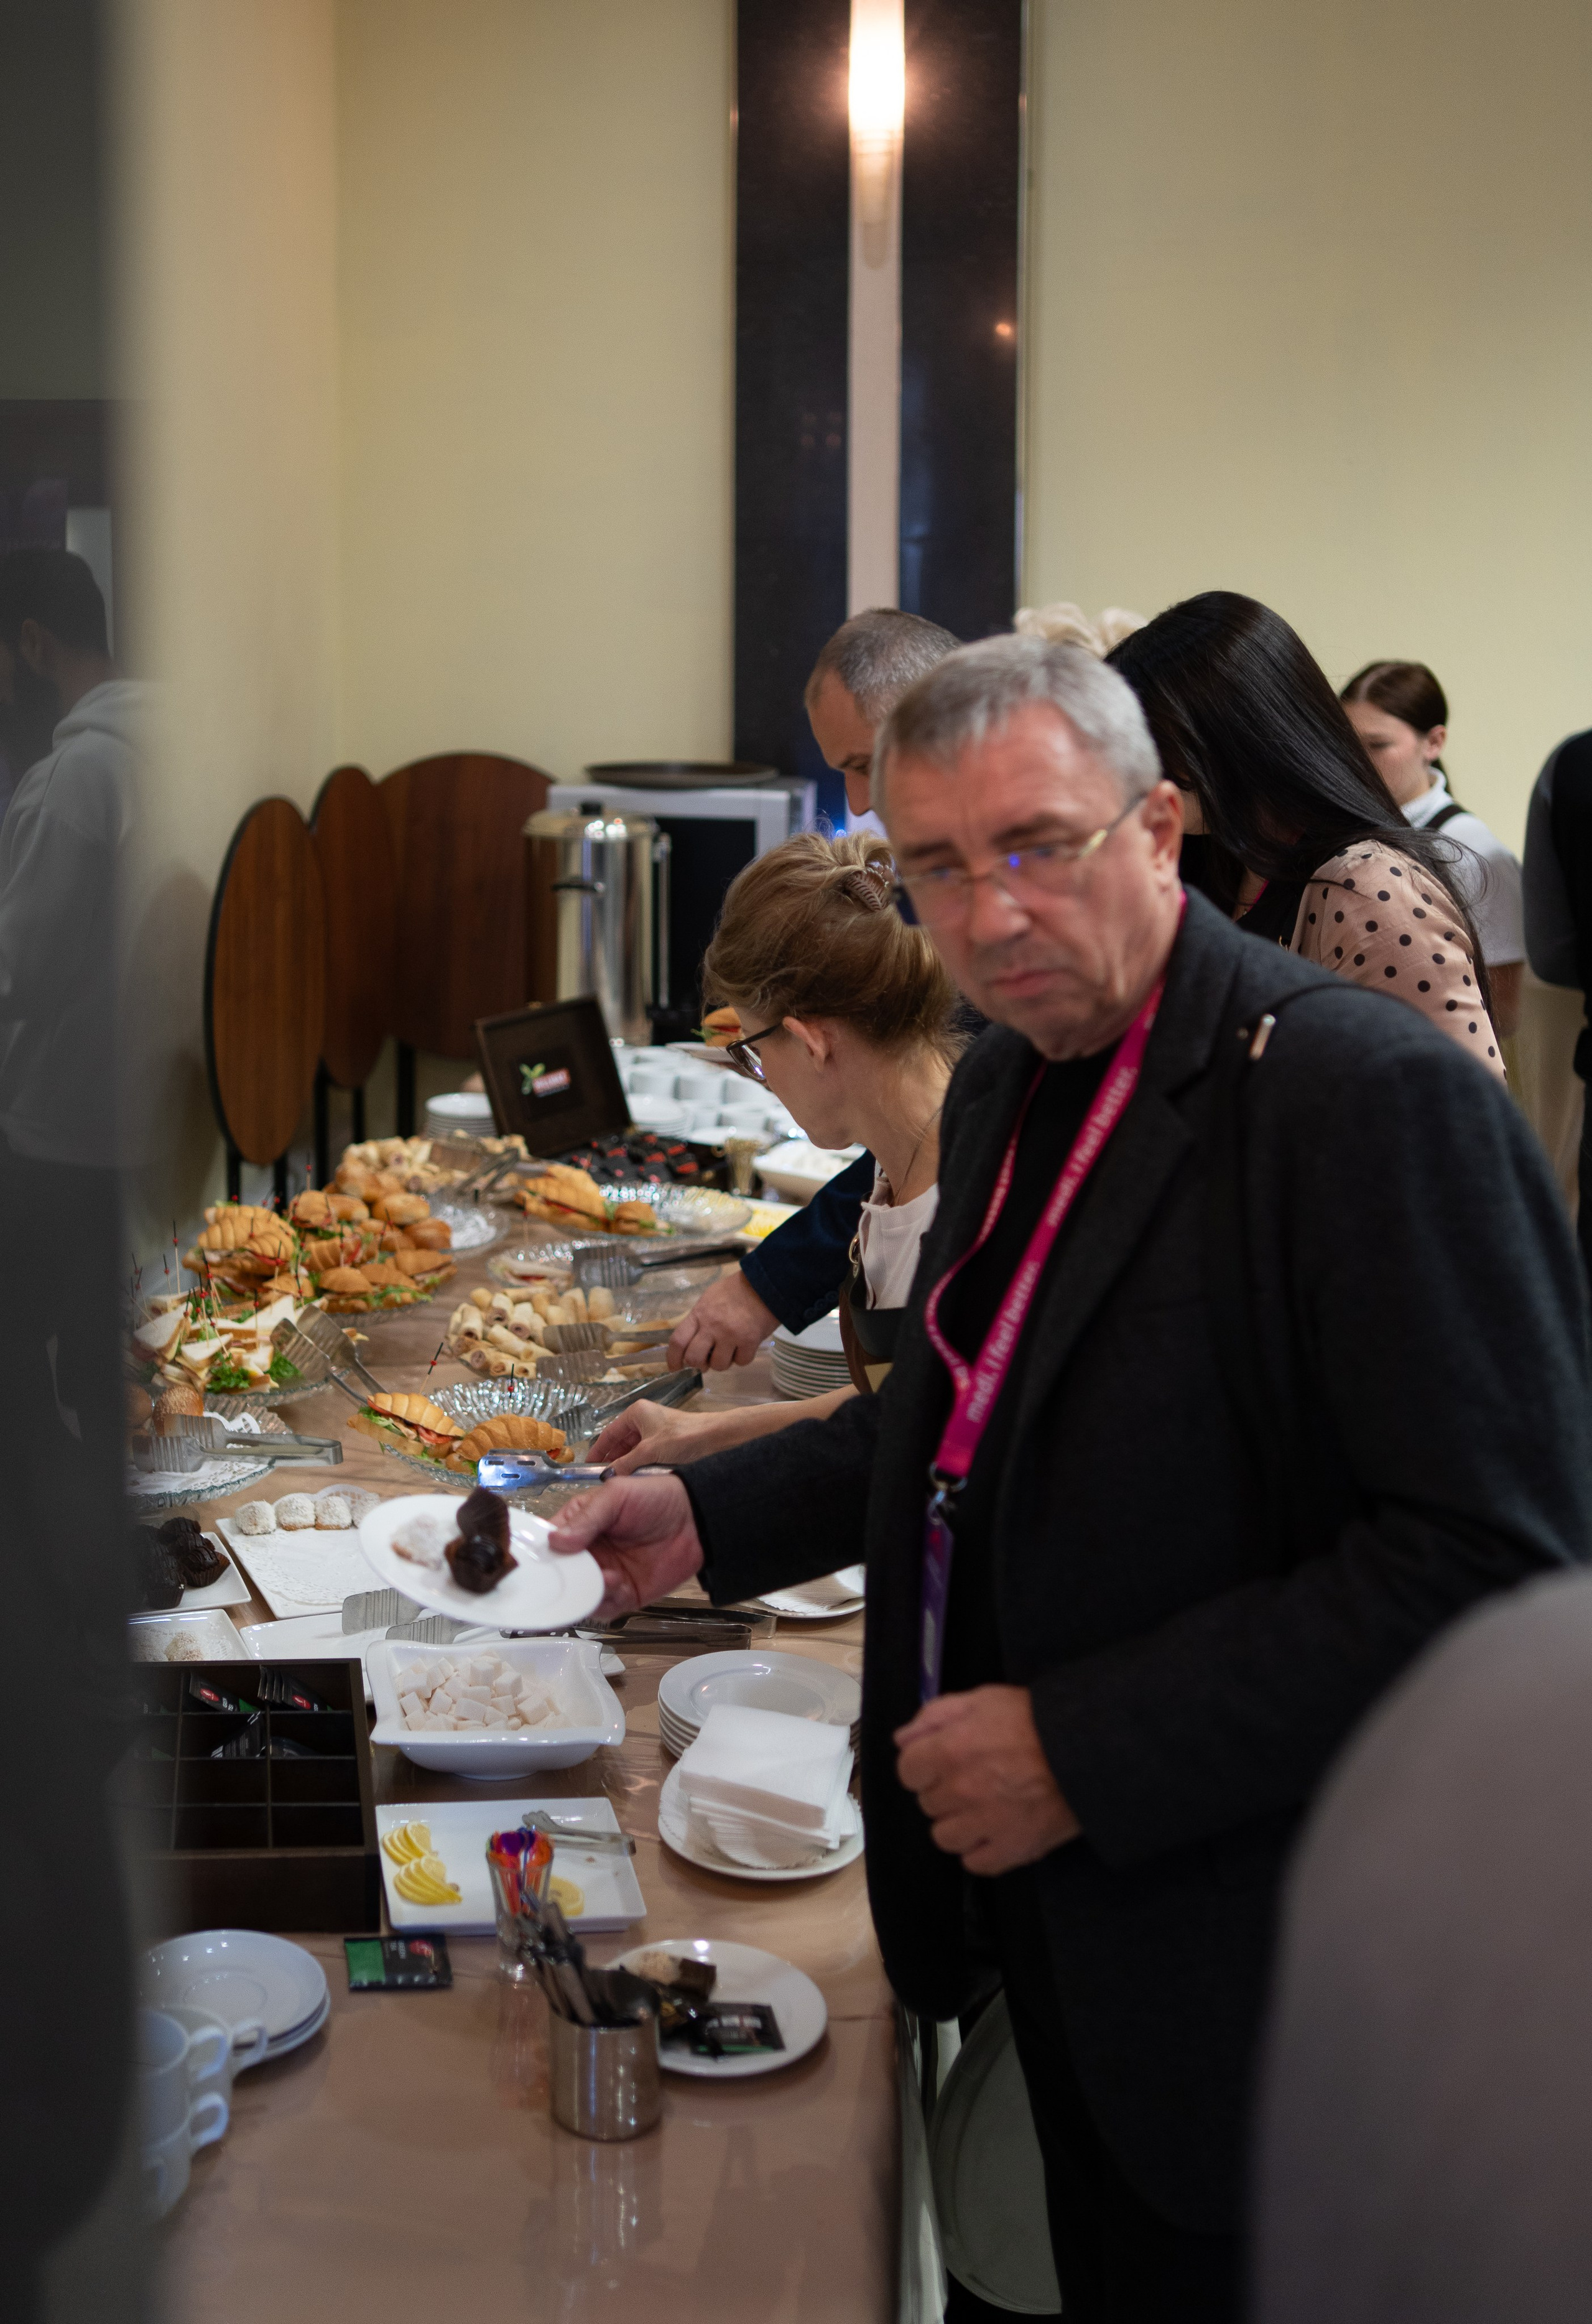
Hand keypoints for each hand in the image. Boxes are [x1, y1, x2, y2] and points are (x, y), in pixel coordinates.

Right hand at [546, 1473, 703, 1615]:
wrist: (697, 1519)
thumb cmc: (655, 1498)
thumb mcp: (616, 1497)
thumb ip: (586, 1519)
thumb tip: (555, 1542)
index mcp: (578, 1525)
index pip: (547, 1544)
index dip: (538, 1555)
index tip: (532, 1565)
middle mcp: (587, 1554)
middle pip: (559, 1576)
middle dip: (560, 1580)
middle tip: (567, 1579)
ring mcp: (605, 1575)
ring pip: (579, 1596)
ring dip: (586, 1592)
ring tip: (606, 1577)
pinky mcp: (625, 1594)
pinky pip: (605, 1608)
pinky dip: (606, 1602)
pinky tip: (619, 1585)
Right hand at [588, 1399, 743, 1474]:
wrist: (718, 1439)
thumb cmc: (685, 1437)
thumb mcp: (650, 1451)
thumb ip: (626, 1463)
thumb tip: (607, 1476)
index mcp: (637, 1413)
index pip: (609, 1433)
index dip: (597, 1450)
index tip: (588, 1466)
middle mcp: (645, 1420)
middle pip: (620, 1442)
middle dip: (612, 1460)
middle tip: (602, 1479)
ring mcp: (656, 1432)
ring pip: (633, 1451)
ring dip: (626, 1465)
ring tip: (618, 1482)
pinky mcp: (666, 1444)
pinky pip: (646, 1456)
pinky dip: (640, 1467)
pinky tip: (636, 1480)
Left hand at [668, 1270, 777, 1371]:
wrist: (766, 1283)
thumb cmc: (736, 1290)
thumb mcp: (710, 1299)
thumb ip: (699, 1320)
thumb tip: (692, 1343)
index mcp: (699, 1314)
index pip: (678, 1341)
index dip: (672, 1359)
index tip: (675, 1367)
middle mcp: (712, 1326)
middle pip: (694, 1358)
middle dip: (698, 1365)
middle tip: (706, 1361)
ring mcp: (731, 1335)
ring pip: (718, 1365)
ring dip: (723, 1362)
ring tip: (730, 1350)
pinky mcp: (750, 1341)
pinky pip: (741, 1362)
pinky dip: (742, 1358)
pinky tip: (745, 1346)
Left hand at [894, 1686, 1079, 1875]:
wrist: (1088, 1750)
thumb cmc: (1035, 1719)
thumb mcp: (983, 1699)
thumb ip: (935, 1715)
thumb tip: (902, 1739)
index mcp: (950, 1750)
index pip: (907, 1771)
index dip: (923, 1765)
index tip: (941, 1761)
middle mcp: (961, 1791)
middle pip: (927, 1803)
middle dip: (943, 1790)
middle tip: (972, 1778)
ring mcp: (985, 1825)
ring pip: (945, 1837)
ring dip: (958, 1824)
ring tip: (983, 1808)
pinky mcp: (1011, 1850)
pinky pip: (975, 1863)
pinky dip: (981, 1851)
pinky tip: (996, 1830)